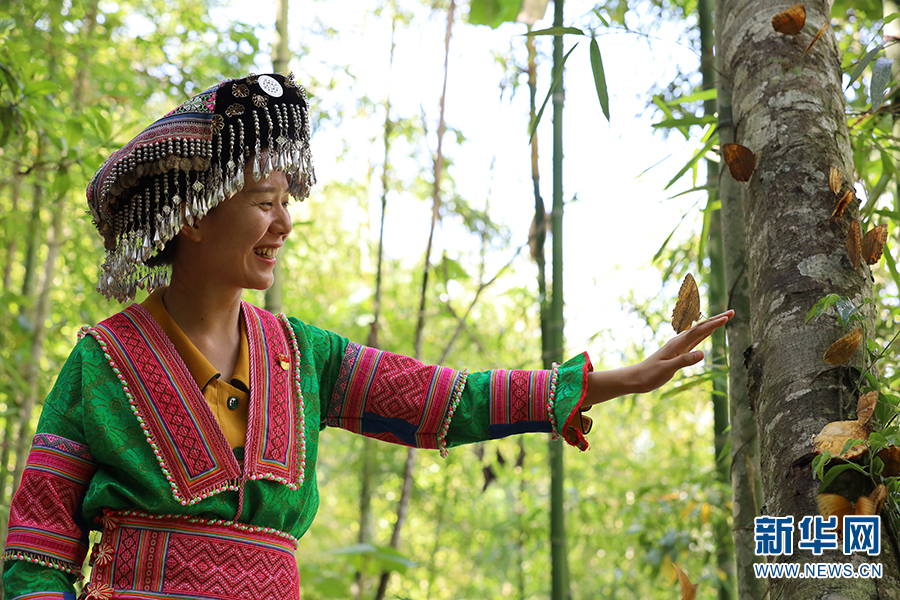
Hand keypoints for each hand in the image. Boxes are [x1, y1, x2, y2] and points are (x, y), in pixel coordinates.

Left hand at [582, 310, 733, 406]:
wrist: (637, 378)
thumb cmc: (650, 374)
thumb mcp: (667, 369)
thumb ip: (684, 361)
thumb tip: (702, 354)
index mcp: (677, 344)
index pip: (699, 331)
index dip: (714, 324)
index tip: (727, 317)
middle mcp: (679, 342)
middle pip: (701, 328)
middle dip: (716, 320)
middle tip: (732, 313)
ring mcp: (679, 346)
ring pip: (699, 332)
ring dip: (712, 325)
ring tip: (723, 318)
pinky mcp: (678, 352)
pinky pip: (694, 340)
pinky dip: (704, 334)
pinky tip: (707, 332)